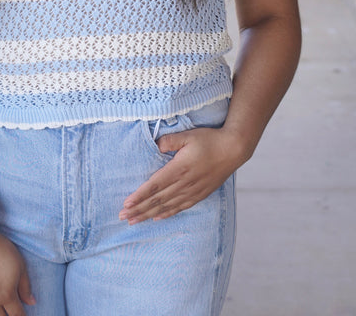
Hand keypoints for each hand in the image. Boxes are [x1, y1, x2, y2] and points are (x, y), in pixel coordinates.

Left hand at [119, 127, 242, 223]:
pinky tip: (157, 218)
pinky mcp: (199, 194)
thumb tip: (155, 145)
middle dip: (139, 209)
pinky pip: (180, 207)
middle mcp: (185, 183)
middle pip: (157, 199)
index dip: (140, 196)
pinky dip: (167, 213)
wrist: (233, 150)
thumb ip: (169, 140)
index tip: (126, 204)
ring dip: (149, 214)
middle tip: (122, 217)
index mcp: (179, 168)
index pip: (154, 185)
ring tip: (134, 220)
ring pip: (167, 206)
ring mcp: (192, 191)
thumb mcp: (187, 135)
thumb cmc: (209, 140)